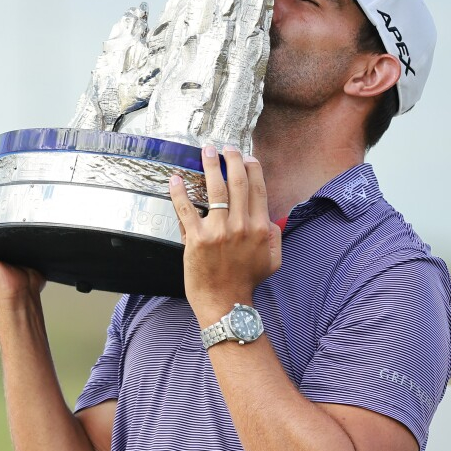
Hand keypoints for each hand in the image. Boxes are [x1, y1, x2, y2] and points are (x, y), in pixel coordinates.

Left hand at [168, 145, 280, 320]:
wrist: (225, 303)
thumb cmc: (246, 282)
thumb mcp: (273, 261)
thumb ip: (275, 237)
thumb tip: (271, 219)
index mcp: (260, 228)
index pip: (257, 190)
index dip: (252, 169)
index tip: (246, 156)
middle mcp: (241, 226)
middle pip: (238, 183)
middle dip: (232, 160)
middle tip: (225, 148)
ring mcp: (218, 231)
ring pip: (215, 190)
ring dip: (210, 166)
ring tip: (206, 151)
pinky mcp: (197, 239)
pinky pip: (186, 209)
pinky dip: (179, 192)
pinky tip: (175, 178)